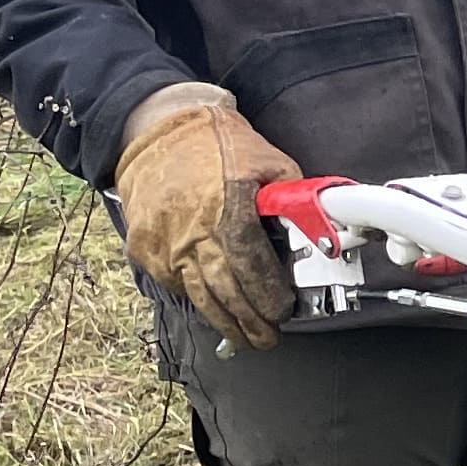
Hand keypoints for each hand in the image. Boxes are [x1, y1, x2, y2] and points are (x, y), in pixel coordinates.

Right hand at [115, 81, 299, 348]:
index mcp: (228, 207)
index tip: (282, 311)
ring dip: (225, 321)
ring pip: (199, 296)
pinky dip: (197, 299)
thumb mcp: (270, 162)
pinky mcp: (144, 248)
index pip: (252, 266)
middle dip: (250, 321)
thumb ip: (294, 201)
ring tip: (244, 336)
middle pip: (225, 291)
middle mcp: (193, 231)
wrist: (155, 128)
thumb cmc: (217, 142)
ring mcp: (165, 243)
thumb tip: (322, 232)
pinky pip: (175, 284)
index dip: (268, 295)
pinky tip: (214, 308)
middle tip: (267, 337)